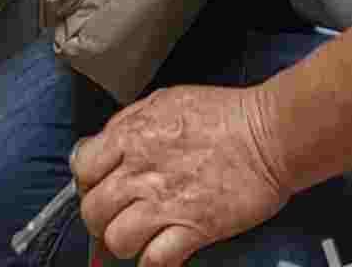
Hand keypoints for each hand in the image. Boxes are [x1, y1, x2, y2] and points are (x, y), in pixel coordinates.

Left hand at [70, 85, 294, 266]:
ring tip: (141, 237)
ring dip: (126, 243)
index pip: (81, 169)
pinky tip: (163, 253)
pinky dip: (154, 263)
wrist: (270, 134)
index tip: (101, 187)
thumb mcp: (166, 101)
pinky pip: (154, 261)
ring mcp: (165, 203)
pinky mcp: (193, 229)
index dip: (88, 182)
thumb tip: (103, 145)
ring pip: (117, 240)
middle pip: (93, 210)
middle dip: (101, 218)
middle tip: (119, 217)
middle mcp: (140, 171)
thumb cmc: (223, 114)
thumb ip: (129, 123)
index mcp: (131, 135)